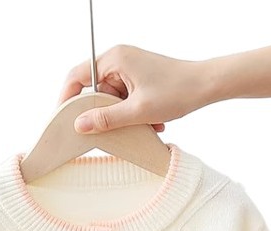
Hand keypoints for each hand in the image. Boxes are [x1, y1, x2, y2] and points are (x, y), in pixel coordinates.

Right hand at [56, 44, 212, 134]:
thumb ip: (106, 120)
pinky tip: (152, 121)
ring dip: (126, 117)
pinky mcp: (139, 78)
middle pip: (96, 92)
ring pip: (113, 100)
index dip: (67, 100)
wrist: (207, 85)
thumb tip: (79, 125)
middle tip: (115, 130)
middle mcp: (119, 60)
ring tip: (146, 124)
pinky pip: (126, 100)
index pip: (77, 77)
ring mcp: (129, 69)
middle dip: (107, 114)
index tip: (62, 120)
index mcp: (114, 59)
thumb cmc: (177, 91)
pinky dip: (135, 114)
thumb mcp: (138, 111)